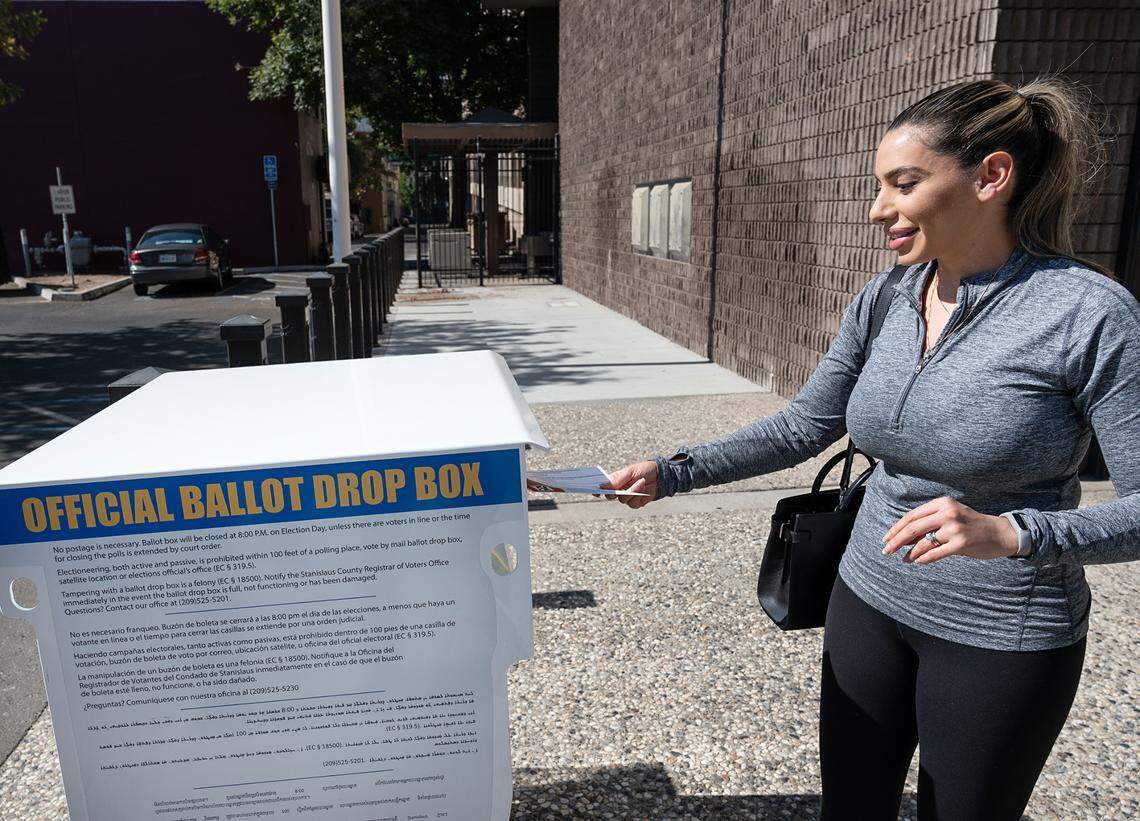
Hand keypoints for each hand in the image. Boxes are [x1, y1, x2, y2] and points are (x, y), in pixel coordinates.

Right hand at [601, 460, 657, 509]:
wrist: (659, 476)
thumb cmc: (642, 470)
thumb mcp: (630, 471)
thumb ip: (617, 479)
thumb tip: (604, 485)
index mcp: (614, 481)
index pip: (602, 487)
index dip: (597, 490)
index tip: (595, 491)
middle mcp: (619, 490)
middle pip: (610, 496)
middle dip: (615, 492)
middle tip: (621, 488)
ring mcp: (627, 497)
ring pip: (623, 500)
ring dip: (632, 491)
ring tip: (641, 482)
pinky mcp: (636, 503)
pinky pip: (633, 504)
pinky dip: (639, 496)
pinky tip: (644, 489)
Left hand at [881, 496, 1018, 563]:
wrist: (1001, 533)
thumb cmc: (971, 526)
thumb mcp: (950, 517)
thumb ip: (930, 524)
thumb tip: (904, 538)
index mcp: (943, 503)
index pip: (912, 516)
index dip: (896, 528)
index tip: (886, 538)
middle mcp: (948, 513)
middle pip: (913, 527)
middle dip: (896, 540)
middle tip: (886, 550)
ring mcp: (955, 528)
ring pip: (923, 542)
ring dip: (910, 553)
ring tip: (904, 559)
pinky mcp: (962, 543)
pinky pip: (936, 553)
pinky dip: (924, 558)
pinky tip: (918, 561)